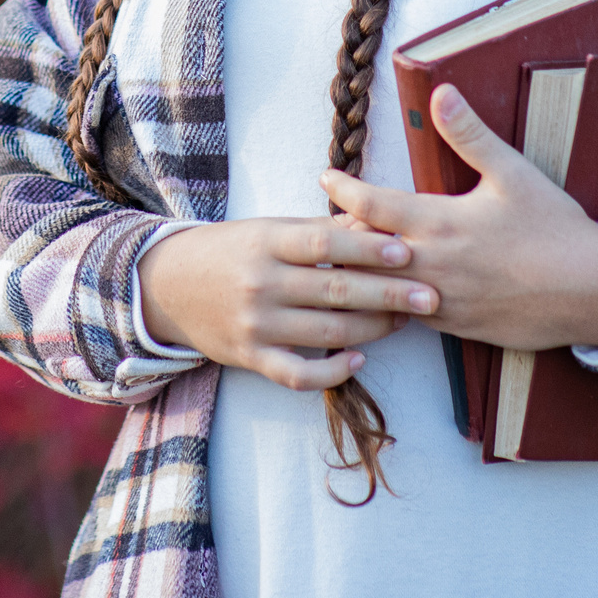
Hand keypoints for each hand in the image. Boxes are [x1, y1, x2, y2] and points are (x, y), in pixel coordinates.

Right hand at [137, 216, 432, 390]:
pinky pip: (298, 374)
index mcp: (265, 242)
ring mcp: (255, 324)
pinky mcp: (250, 357)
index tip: (408, 250)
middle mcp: (260, 283)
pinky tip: (359, 360)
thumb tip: (376, 223)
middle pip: (334, 290)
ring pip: (326, 333)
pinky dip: (332, 371)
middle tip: (431, 295)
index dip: (368, 248)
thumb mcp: (267, 228)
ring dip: (373, 329)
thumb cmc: (228, 251)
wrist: (166, 286)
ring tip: (405, 321)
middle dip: (389, 294)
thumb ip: (318, 231)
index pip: (324, 243)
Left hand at [317, 84, 597, 352]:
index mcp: (439, 223)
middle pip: (359, 253)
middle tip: (327, 221)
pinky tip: (385, 293)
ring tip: (345, 257)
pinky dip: (388, 302)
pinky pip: (406, 316)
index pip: (370, 205)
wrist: (594, 293)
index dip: (342, 189)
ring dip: (360, 272)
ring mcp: (440, 301)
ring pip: (377, 290)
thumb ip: (470, 134)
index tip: (326, 177)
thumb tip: (441, 92)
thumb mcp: (514, 174)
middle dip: (339, 237)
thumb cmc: (555, 230)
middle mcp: (431, 265)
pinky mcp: (454, 327)